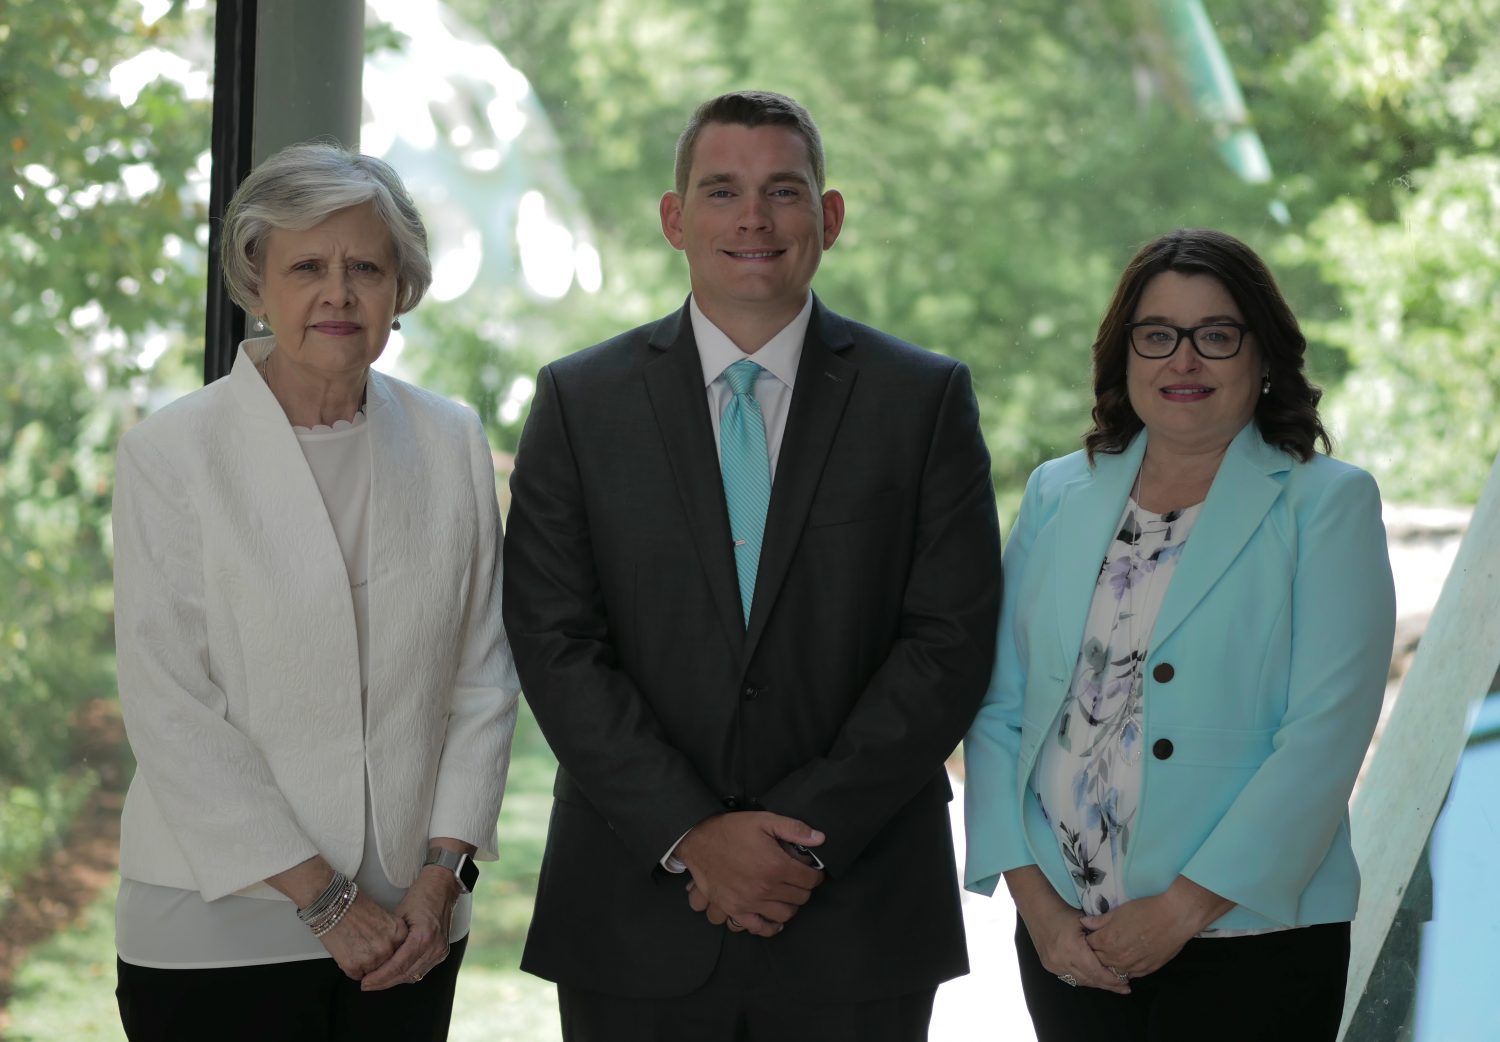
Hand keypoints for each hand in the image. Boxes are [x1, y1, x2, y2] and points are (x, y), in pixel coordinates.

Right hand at [265, 855, 407, 980]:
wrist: (331, 904)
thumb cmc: (355, 906)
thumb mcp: (384, 917)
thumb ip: (391, 934)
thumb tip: (393, 950)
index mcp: (398, 933)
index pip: (400, 953)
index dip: (389, 951)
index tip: (380, 947)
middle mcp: (388, 947)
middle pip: (387, 964)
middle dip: (377, 959)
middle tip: (365, 946)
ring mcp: (371, 958)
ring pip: (372, 972)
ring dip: (364, 964)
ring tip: (355, 947)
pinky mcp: (353, 966)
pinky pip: (356, 975)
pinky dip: (351, 967)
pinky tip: (347, 952)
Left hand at [359, 866, 459, 990]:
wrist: (442, 887)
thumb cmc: (420, 896)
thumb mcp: (399, 915)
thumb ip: (389, 939)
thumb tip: (371, 958)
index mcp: (423, 937)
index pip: (398, 966)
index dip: (380, 977)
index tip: (365, 983)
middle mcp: (435, 947)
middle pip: (406, 974)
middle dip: (384, 982)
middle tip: (367, 985)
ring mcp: (441, 951)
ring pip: (414, 975)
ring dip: (395, 980)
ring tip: (377, 982)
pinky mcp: (442, 951)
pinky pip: (422, 970)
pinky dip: (407, 974)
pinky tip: (394, 975)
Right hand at [674, 812, 825, 937]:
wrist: (698, 840)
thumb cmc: (731, 830)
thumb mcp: (764, 820)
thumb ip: (794, 829)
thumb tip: (820, 839)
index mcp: (776, 866)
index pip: (810, 880)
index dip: (816, 875)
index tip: (813, 871)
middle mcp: (765, 888)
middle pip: (800, 898)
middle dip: (804, 888)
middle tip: (799, 880)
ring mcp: (750, 902)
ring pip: (784, 915)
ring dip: (790, 906)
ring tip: (786, 895)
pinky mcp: (735, 910)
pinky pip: (758, 928)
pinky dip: (769, 927)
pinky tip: (773, 918)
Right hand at [1004, 865, 1128, 993]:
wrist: (1036, 907)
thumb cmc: (1063, 910)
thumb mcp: (1085, 922)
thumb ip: (1100, 940)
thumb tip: (1119, 955)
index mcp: (1071, 949)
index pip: (1096, 972)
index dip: (1112, 980)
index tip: (1126, 985)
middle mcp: (1061, 961)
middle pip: (1089, 980)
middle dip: (1107, 985)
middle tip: (1124, 987)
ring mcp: (1053, 965)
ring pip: (1080, 981)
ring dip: (1096, 983)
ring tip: (1112, 984)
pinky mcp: (1048, 965)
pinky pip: (1070, 977)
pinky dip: (1083, 978)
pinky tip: (1094, 977)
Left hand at [1079, 877, 1232, 979]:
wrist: (1174, 918)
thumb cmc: (1146, 910)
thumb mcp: (1118, 911)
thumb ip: (1099, 920)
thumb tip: (1084, 923)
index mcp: (1107, 941)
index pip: (1088, 946)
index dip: (1088, 939)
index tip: (1091, 935)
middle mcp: (1117, 957)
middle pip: (1098, 960)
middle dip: (1097, 953)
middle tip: (1102, 944)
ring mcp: (1133, 966)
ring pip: (1114, 970)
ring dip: (1111, 963)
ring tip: (1115, 951)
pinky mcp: (1147, 970)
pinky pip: (1130, 974)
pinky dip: (1127, 968)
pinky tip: (1128, 959)